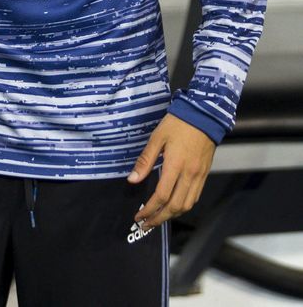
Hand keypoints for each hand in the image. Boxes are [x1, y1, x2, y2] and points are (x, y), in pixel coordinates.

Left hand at [127, 113, 214, 227]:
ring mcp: (199, 176)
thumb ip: (145, 160)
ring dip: (172, 216)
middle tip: (146, 224)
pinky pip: (195, 197)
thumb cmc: (178, 123)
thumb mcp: (157, 137)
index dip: (149, 210)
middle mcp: (189, 174)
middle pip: (175, 206)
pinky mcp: (205, 174)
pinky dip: (184, 206)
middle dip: (159, 219)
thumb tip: (133, 180)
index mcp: (175, 165)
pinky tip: (174, 206)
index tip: (139, 216)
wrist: (204, 115)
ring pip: (187, 205)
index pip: (161, 196)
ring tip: (158, 218)